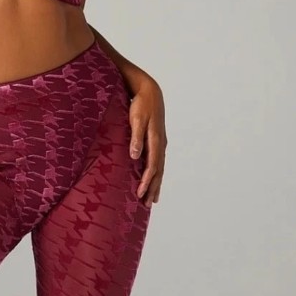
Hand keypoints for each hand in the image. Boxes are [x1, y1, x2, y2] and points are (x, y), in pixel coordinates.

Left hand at [128, 76, 166, 206]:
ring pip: (160, 167)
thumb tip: (135, 156)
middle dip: (153, 188)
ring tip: (153, 198)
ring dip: (156, 183)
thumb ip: (136, 138)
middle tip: (148, 204)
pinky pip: (158, 161)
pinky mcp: (158, 140)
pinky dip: (157, 173)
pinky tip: (154, 179)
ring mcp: (160, 142)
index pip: (152, 166)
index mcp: (156, 140)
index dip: (146, 181)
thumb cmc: (141, 104)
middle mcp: (160, 144)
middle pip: (158, 171)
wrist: (150, 91)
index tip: (140, 194)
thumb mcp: (136, 119)